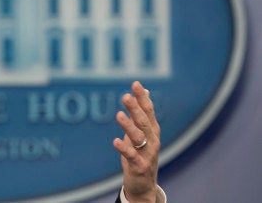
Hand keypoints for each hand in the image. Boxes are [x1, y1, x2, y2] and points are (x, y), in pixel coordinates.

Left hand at [113, 81, 160, 201]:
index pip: (148, 111)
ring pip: (138, 137)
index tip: (135, 84)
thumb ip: (142, 113)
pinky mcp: (139, 166)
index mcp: (152, 130)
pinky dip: (124, 148)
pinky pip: (131, 156)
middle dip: (135, 109)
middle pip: (144, 122)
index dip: (142, 97)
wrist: (144, 184)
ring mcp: (147, 153)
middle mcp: (152, 140)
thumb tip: (145, 92)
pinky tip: (115, 141)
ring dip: (128, 126)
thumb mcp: (142, 132)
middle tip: (126, 96)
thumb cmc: (141, 154)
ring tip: (118, 115)